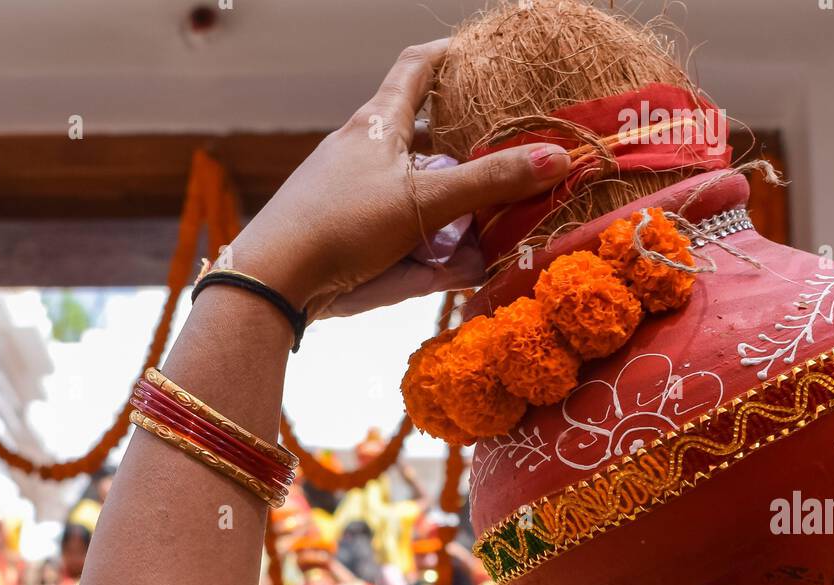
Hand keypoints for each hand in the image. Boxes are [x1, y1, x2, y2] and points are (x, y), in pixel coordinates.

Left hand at [230, 40, 570, 318]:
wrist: (275, 282)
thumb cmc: (342, 223)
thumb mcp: (423, 200)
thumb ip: (488, 183)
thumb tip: (558, 158)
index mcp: (377, 124)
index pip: (415, 70)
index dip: (447, 56)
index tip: (477, 54)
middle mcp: (365, 156)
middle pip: (422, 140)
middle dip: (464, 150)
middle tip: (506, 154)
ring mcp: (357, 202)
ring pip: (418, 197)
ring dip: (456, 211)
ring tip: (498, 223)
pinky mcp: (352, 245)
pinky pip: (407, 243)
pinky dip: (438, 254)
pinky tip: (468, 269)